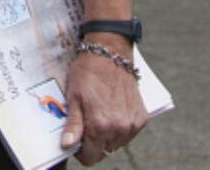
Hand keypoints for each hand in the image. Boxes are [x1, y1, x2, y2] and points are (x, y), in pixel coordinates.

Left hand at [59, 47, 147, 163]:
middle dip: (94, 141)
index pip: (91, 158)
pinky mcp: (141, 117)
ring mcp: (132, 124)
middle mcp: (119, 129)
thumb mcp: (73, 97)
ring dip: (109, 134)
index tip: (78, 139)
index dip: (82, 152)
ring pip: (117, 143)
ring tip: (102, 112)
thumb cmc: (88, 72)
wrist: (110, 51)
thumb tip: (68, 146)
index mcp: (100, 126)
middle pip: (104, 151)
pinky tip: (114, 109)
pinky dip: (122, 126)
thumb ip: (73, 125)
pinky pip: (129, 132)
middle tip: (89, 120)